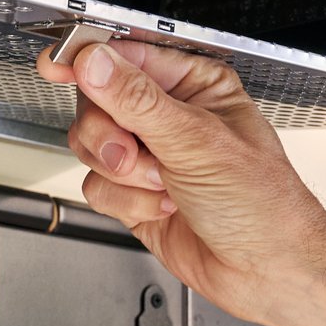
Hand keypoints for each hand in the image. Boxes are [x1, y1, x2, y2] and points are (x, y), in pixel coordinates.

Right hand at [36, 39, 325, 325]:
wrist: (268, 270)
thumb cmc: (263, 204)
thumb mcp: (197, 142)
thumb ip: (137, 100)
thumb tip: (96, 63)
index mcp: (194, 85)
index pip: (128, 55)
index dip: (89, 59)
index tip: (58, 64)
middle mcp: (169, 116)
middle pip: (97, 102)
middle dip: (110, 134)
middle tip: (132, 151)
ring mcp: (150, 156)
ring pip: (91, 145)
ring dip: (123, 173)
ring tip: (162, 184)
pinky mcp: (134, 194)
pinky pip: (96, 185)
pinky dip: (125, 202)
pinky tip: (163, 207)